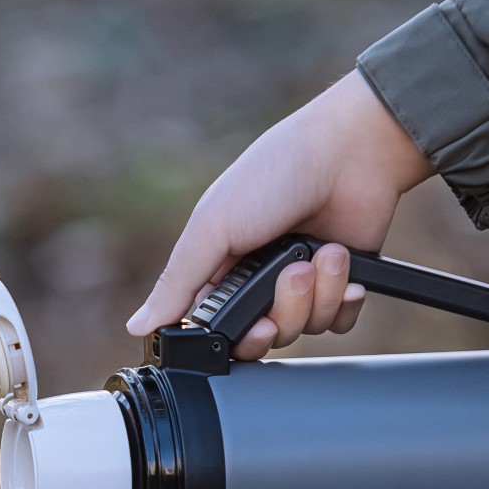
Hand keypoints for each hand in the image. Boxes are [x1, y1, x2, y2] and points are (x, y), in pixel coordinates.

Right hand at [126, 70, 433, 357]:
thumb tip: (137, 327)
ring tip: (325, 252)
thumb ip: (177, 283)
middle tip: (295, 273)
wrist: (351, 150)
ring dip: (319, 293)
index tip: (254, 326)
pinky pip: (340, 322)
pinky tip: (345, 266)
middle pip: (264, 337)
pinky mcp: (341, 283)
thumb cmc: (275, 174)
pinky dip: (345, 299)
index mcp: (219, 269)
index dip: (237, 338)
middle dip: (285, 311)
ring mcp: (300, 284)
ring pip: (305, 329)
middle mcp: (257, 282)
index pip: (217, 331)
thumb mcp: (212, 227)